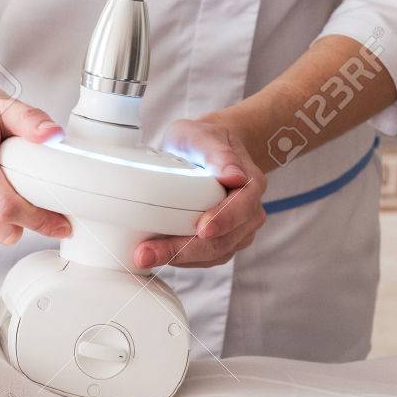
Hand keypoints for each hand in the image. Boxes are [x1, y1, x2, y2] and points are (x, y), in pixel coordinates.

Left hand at [134, 115, 266, 269]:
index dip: (223, 220)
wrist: (207, 153)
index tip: (201, 229)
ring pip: (212, 255)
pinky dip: (181, 260)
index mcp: (251, 185)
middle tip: (148, 253)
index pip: (242, 208)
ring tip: (145, 256)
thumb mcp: (204, 136)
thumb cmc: (203, 141)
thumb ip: (218, 153)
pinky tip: (157, 255)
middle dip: (185, 250)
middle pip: (222, 240)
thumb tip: (234, 177)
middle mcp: (249, 214)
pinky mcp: (221, 244)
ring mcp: (237, 232)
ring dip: (178, 259)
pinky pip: (203, 259)